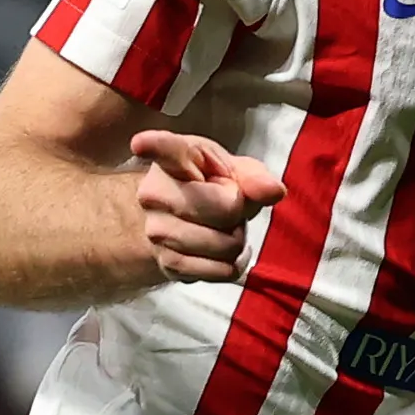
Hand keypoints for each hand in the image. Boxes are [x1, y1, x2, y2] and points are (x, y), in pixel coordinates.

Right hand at [127, 129, 285, 283]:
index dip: (154, 146)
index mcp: (173, 159)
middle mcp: (155, 194)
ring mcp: (157, 231)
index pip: (164, 151)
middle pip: (226, 210)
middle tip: (224, 204)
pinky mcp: (168, 264)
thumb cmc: (208, 185)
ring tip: (220, 227)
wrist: (177, 218)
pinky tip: (220, 250)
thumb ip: (254, 176)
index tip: (140, 144)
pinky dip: (232, 264)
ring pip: (226, 245)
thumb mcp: (232, 169)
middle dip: (238, 211)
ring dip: (236, 240)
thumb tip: (274, 191)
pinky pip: (222, 270)